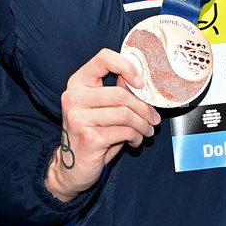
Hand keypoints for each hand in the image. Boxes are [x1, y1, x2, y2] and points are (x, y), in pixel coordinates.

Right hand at [45, 49, 162, 201]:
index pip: (103, 58)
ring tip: (147, 132)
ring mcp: (78, 118)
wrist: (72, 167)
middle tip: (154, 119)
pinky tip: (135, 141)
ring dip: (143, 125)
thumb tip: (138, 81)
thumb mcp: (102, 109)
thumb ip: (116, 93)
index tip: (141, 83)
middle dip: (144, 108)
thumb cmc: (91, 135)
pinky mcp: (89, 138)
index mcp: (77, 84)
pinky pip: (124, 131)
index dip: (127, 66)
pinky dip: (136, 137)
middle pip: (120, 93)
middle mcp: (73, 98)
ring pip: (125, 113)